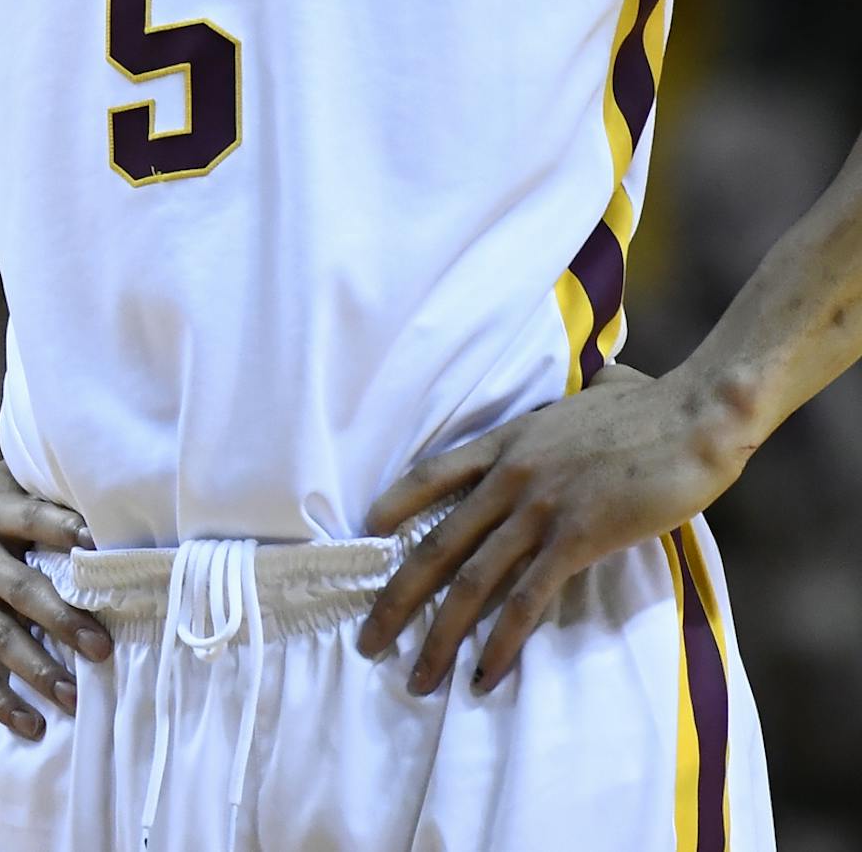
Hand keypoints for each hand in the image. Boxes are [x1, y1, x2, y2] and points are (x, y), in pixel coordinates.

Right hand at [0, 462, 108, 739]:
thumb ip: (36, 490)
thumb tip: (103, 493)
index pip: (29, 518)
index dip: (63, 530)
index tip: (100, 548)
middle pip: (18, 587)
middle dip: (61, 619)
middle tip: (101, 648)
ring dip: (37, 668)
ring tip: (73, 697)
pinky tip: (30, 724)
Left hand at [359, 364, 746, 693]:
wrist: (693, 417)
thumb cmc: (651, 406)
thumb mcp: (588, 396)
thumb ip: (577, 401)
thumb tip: (603, 381)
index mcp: (506, 441)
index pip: (431, 473)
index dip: (395, 506)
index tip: (365, 536)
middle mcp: (509, 475)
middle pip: (436, 543)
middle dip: (396, 597)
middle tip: (367, 638)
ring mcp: (539, 508)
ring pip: (471, 581)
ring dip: (438, 635)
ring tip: (415, 676)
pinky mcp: (576, 539)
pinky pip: (526, 600)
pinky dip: (501, 643)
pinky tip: (483, 675)